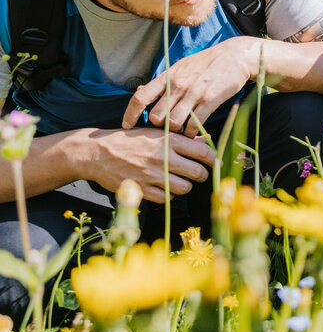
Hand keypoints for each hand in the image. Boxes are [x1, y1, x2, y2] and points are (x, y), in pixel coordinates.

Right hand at [82, 128, 215, 202]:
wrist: (99, 153)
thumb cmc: (131, 141)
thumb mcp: (156, 133)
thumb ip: (183, 138)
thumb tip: (208, 140)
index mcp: (168, 140)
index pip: (202, 151)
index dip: (213, 159)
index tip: (214, 162)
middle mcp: (162, 157)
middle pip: (196, 172)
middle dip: (203, 175)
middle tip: (201, 175)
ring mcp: (151, 174)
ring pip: (184, 188)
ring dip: (187, 186)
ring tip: (183, 181)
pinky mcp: (141, 189)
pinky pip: (166, 198)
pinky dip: (170, 195)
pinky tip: (167, 188)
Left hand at [122, 37, 260, 135]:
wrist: (234, 56)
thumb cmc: (206, 63)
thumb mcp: (180, 67)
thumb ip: (160, 82)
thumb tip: (138, 91)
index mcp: (168, 76)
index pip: (140, 97)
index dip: (130, 115)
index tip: (127, 127)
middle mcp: (178, 85)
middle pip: (156, 116)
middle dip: (158, 126)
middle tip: (165, 128)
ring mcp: (194, 93)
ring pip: (173, 123)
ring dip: (175, 131)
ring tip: (180, 130)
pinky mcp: (209, 100)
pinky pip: (193, 125)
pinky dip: (191, 133)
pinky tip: (194, 130)